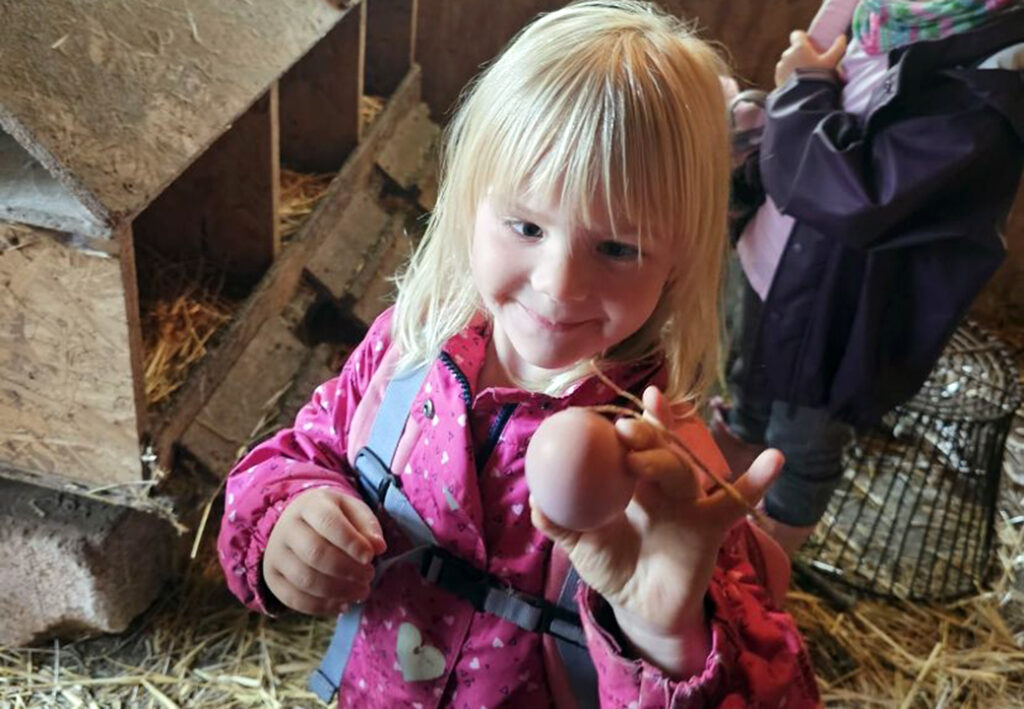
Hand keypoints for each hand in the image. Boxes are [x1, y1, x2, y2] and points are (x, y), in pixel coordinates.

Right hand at [263, 488, 386, 615]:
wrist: (299, 523)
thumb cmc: (334, 518)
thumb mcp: (353, 511)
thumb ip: (368, 525)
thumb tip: (378, 547)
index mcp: (309, 505)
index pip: (328, 522)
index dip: (351, 542)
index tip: (370, 557)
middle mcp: (286, 528)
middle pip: (315, 553)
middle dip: (347, 569)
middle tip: (369, 576)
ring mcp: (275, 554)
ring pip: (305, 579)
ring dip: (338, 591)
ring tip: (361, 592)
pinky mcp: (272, 578)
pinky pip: (294, 599)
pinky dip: (322, 606)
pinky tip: (343, 604)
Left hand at [532, 386, 782, 674]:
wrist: (640, 609)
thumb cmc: (613, 566)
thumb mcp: (580, 546)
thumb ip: (558, 524)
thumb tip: (534, 500)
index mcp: (629, 482)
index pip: (632, 443)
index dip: (633, 420)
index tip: (628, 399)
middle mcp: (660, 485)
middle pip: (658, 450)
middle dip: (644, 436)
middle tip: (622, 431)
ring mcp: (687, 503)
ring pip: (682, 473)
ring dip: (664, 462)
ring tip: (638, 462)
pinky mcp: (710, 527)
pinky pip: (734, 504)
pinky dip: (756, 483)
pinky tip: (775, 459)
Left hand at [775, 30, 845, 86]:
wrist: (804, 97)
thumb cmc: (818, 76)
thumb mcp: (831, 62)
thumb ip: (837, 48)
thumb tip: (842, 37)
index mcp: (799, 47)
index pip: (797, 34)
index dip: (803, 38)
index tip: (810, 45)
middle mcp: (787, 55)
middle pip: (793, 49)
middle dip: (800, 53)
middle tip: (811, 63)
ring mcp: (780, 67)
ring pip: (787, 61)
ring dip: (794, 65)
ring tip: (804, 75)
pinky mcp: (777, 78)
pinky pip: (783, 72)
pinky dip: (788, 75)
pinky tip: (797, 82)